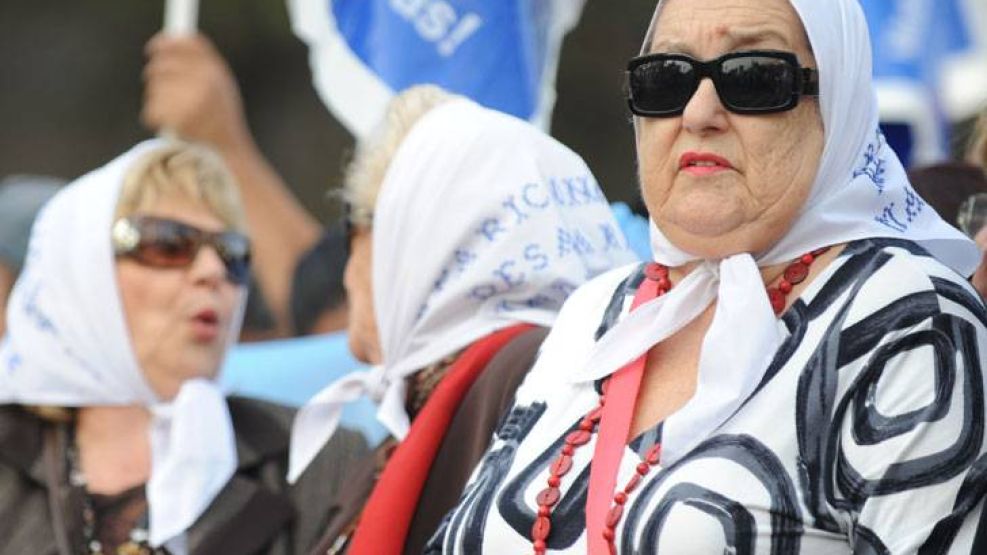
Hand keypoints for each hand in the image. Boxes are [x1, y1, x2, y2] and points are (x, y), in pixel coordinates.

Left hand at [142, 33, 250, 151]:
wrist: (231, 154)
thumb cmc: (223, 121)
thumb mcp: (222, 88)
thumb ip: (203, 66)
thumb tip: (171, 43)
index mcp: (217, 71)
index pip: (187, 44)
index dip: (165, 43)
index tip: (153, 50)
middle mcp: (207, 81)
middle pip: (162, 65)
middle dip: (155, 77)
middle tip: (160, 90)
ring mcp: (193, 99)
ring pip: (154, 89)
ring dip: (157, 101)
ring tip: (176, 115)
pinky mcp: (180, 118)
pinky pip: (152, 110)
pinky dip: (155, 119)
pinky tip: (171, 126)